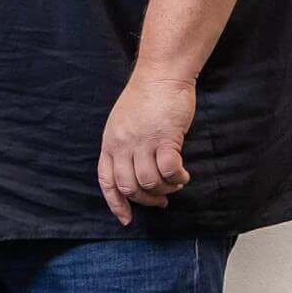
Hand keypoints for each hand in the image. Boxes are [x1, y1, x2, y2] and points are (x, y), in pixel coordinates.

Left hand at [97, 70, 195, 224]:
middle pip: (129, 187)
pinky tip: (183, 174)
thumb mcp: (122, 122)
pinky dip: (178, 177)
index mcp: (110, 142)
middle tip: (161, 199)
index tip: (127, 219)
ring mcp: (143, 142)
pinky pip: (169, 170)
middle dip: (146, 199)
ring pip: (150, 182)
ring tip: (176, 182)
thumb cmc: (146, 96)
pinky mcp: (165, 138)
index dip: (116, 204)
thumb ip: (124, 146)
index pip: (107, 181)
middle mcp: (123, 144)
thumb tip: (134, 173)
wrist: (162, 74)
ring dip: (166, 188)